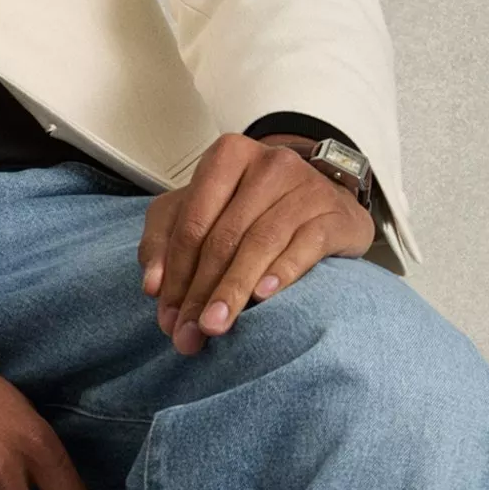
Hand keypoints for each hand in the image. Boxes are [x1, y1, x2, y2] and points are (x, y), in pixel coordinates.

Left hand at [140, 132, 374, 355]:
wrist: (324, 201)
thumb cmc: (253, 209)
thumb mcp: (199, 212)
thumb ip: (164, 242)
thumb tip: (153, 286)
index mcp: (228, 156)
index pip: (192, 222)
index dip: (176, 274)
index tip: (168, 317)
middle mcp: (269, 163)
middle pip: (224, 236)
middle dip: (201, 291)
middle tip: (190, 333)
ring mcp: (306, 186)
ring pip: (261, 242)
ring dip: (233, 289)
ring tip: (216, 325)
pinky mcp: (335, 213)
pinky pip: (306, 245)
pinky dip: (282, 272)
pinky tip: (263, 296)